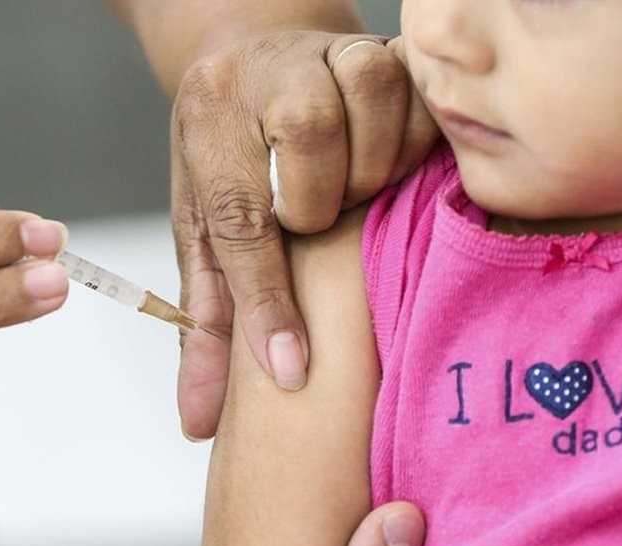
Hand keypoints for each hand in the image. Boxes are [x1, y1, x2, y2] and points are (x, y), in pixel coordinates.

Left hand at [171, 31, 438, 439]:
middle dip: (321, 203)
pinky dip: (417, 144)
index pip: (238, 218)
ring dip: (372, 167)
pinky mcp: (387, 46)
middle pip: (307, 139)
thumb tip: (198, 423)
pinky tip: (394, 165)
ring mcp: (329, 51)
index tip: (290, 371)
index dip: (267, 301)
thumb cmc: (230, 159)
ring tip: (357, 191)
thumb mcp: (205, 233)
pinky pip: (423, 97)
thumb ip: (208, 325)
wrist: (257, 57)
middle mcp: (265, 71)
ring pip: (372, 103)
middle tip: (321, 222)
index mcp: (208, 118)